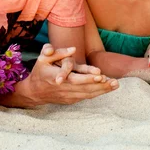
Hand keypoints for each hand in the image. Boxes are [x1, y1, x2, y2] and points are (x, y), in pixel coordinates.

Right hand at [0, 44, 118, 106]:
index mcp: (56, 77)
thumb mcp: (43, 58)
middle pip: (85, 88)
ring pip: (87, 94)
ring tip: (115, 85)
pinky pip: (85, 97)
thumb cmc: (40, 71)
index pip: (74, 79)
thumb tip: (73, 48)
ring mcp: (67, 96)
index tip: (100, 74)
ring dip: (102, 90)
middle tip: (114, 82)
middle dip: (100, 85)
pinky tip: (107, 89)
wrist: (33, 92)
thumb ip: (58, 52)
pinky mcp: (70, 100)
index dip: (87, 78)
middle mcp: (63, 89)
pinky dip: (97, 93)